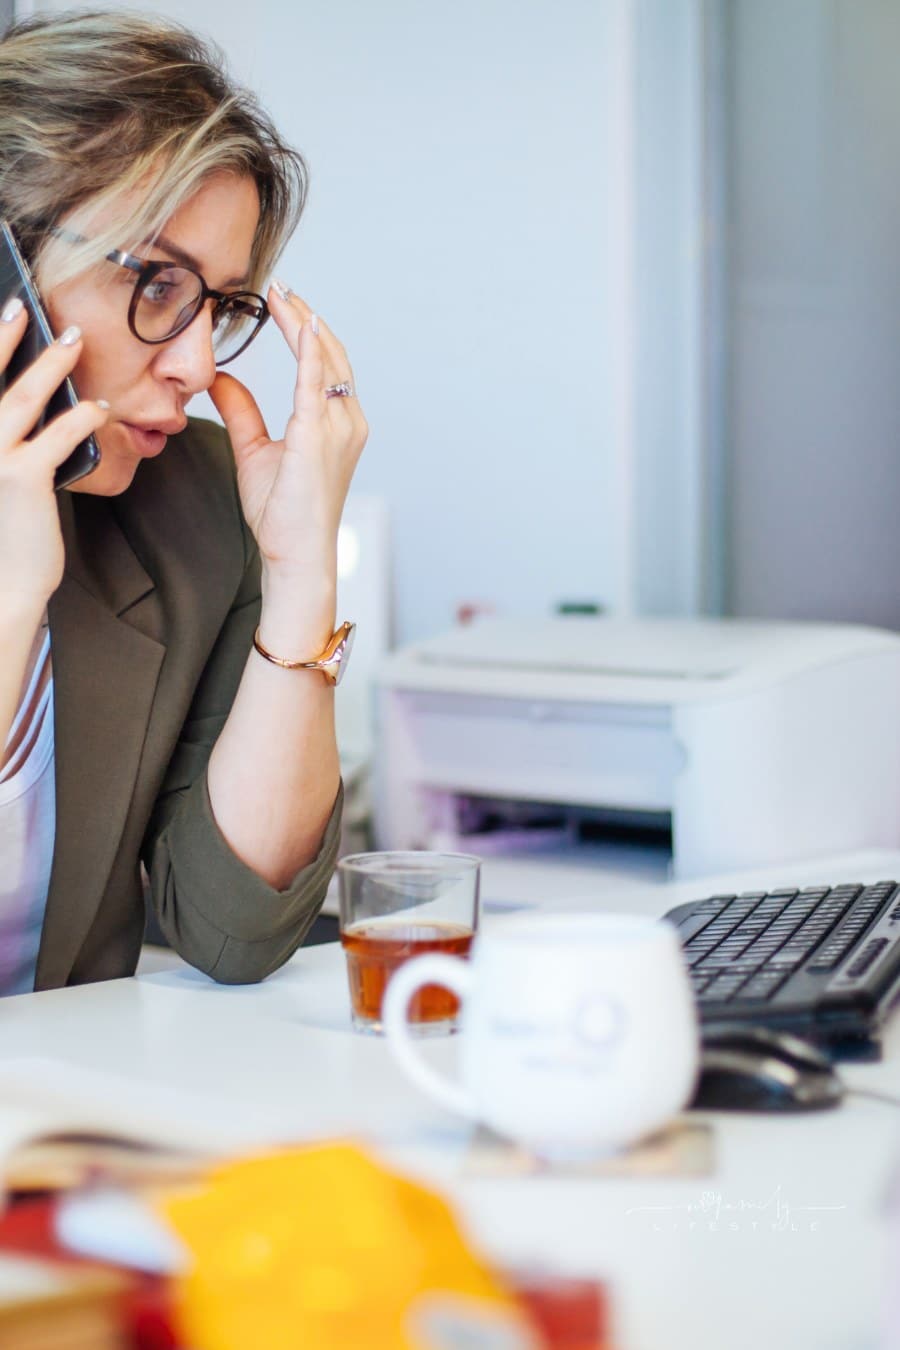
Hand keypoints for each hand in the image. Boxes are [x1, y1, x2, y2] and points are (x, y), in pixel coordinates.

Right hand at [0, 303, 108, 615]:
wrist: (4, 584)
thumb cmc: (4, 531)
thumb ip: (6, 440)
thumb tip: (31, 396)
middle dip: (3, 337)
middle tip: (22, 306)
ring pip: (20, 398)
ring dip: (49, 365)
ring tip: (72, 340)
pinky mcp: (23, 478)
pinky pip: (57, 435)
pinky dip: (81, 416)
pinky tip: (99, 407)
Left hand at [209, 287, 367, 609]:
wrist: (294, 554)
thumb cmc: (282, 514)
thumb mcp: (254, 451)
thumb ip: (242, 411)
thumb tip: (221, 379)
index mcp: (336, 425)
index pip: (323, 364)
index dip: (305, 329)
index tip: (283, 300)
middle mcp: (346, 422)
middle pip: (331, 354)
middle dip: (305, 316)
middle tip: (281, 284)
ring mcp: (340, 429)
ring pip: (327, 361)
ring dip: (304, 323)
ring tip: (283, 294)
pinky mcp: (320, 438)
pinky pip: (317, 384)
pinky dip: (311, 351)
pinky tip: (301, 324)